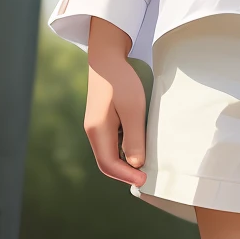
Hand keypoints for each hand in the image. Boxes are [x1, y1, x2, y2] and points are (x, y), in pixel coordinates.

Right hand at [84, 16, 148, 185]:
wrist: (106, 58)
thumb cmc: (120, 81)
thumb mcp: (133, 109)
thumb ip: (134, 137)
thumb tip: (136, 164)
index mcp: (98, 131)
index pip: (109, 164)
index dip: (127, 176)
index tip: (144, 180)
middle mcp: (93, 131)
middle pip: (107, 162)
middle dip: (125, 173)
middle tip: (146, 177)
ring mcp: (96, 126)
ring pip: (109, 153)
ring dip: (125, 162)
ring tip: (145, 165)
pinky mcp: (102, 120)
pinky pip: (111, 143)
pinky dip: (124, 150)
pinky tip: (138, 146)